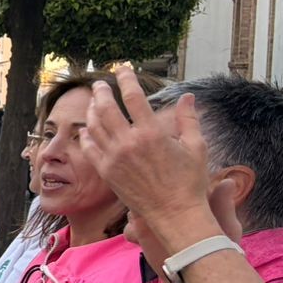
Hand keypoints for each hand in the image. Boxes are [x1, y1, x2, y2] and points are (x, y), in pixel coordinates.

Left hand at [84, 68, 220, 249]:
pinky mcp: (106, 172)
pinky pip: (90, 148)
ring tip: (94, 102)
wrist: (175, 213)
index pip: (134, 97)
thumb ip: (188, 119)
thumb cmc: (190, 181)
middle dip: (101, 92)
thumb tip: (188, 97)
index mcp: (152, 133)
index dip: (127, 79)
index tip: (123, 69)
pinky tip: (87, 129)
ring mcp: (114, 158)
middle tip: (100, 84)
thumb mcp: (196, 147)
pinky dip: (86, 136)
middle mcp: (128, 143)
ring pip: (94, 127)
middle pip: (106, 108)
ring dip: (92, 111)